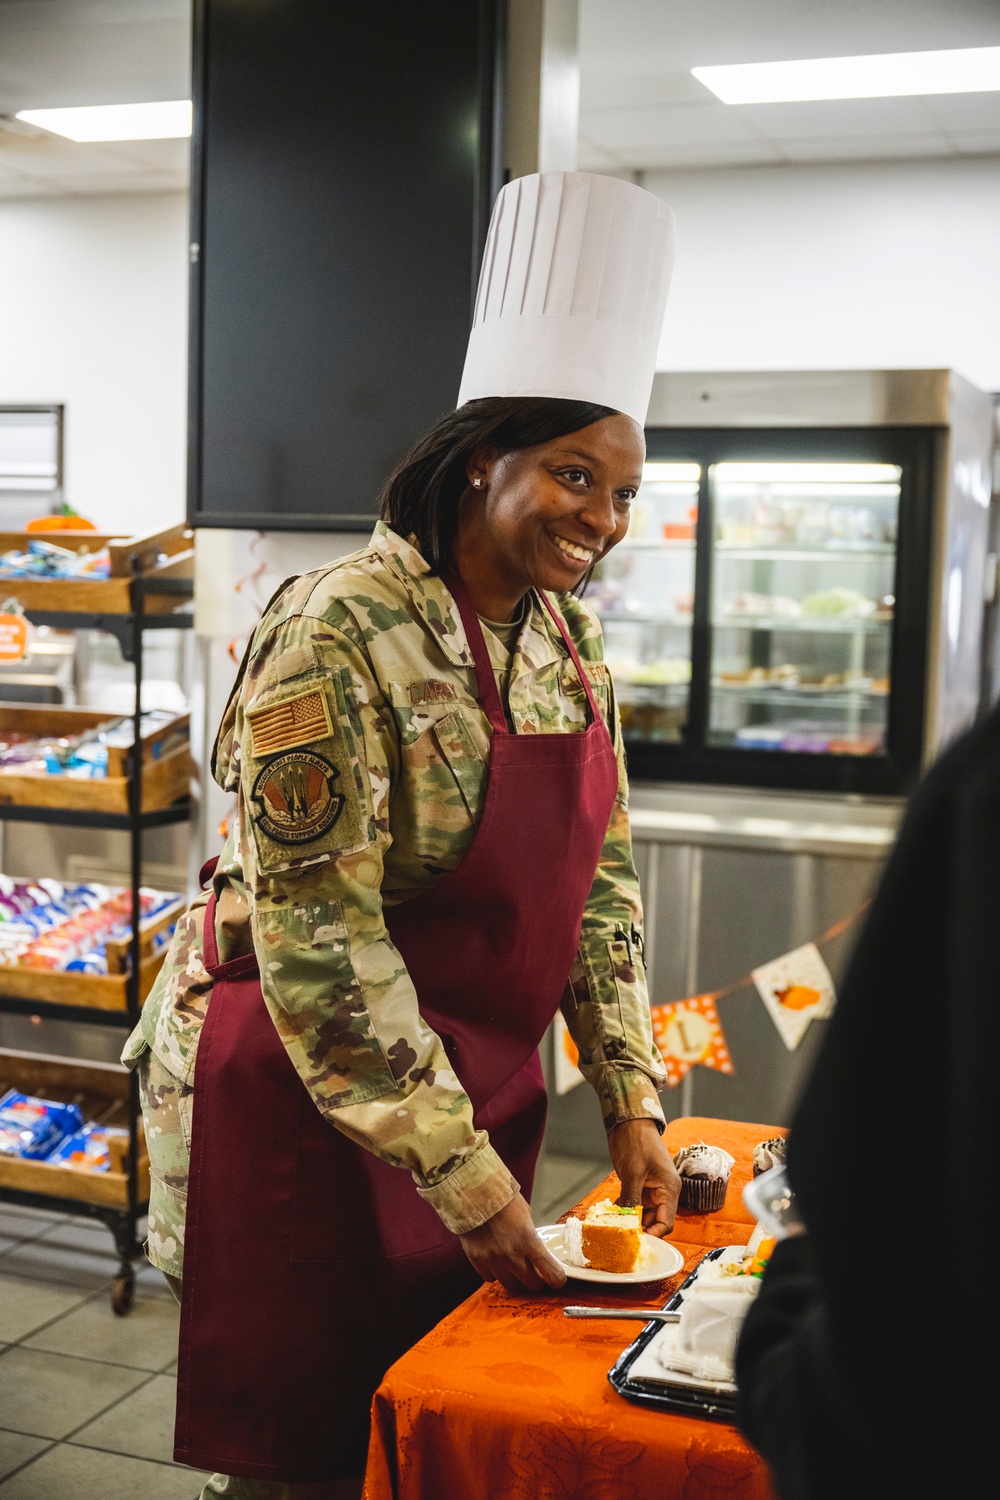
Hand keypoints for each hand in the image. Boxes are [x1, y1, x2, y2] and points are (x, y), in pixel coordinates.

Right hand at [459, 1192, 567, 1292]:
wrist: (472, 1191)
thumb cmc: (502, 1198)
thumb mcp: (525, 1214)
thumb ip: (530, 1235)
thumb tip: (536, 1251)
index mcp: (529, 1240)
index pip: (551, 1273)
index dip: (557, 1279)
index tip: (557, 1278)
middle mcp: (512, 1255)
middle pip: (532, 1284)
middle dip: (536, 1279)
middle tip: (535, 1272)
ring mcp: (493, 1260)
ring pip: (510, 1284)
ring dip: (515, 1278)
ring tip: (513, 1266)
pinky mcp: (477, 1260)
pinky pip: (490, 1277)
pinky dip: (494, 1273)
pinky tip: (495, 1261)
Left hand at [608, 1118, 680, 1236]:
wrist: (630, 1121)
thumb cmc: (637, 1142)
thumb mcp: (634, 1173)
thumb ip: (631, 1199)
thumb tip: (627, 1222)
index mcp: (669, 1190)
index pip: (666, 1223)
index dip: (653, 1236)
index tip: (636, 1242)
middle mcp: (663, 1192)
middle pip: (654, 1222)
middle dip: (639, 1230)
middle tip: (620, 1237)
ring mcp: (650, 1189)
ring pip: (642, 1215)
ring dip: (629, 1220)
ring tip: (613, 1227)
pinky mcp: (639, 1186)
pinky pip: (633, 1204)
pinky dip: (624, 1210)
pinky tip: (610, 1214)